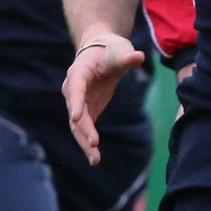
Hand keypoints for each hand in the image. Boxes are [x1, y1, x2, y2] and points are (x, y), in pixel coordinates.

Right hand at [63, 33, 145, 163]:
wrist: (103, 52)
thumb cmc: (111, 50)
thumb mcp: (121, 51)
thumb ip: (127, 57)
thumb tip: (138, 56)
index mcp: (78, 72)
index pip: (75, 88)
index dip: (76, 102)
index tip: (77, 116)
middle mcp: (72, 89)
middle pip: (75, 111)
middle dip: (84, 128)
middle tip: (94, 144)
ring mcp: (77, 102)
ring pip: (77, 125)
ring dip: (84, 142)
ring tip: (95, 160)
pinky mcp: (86, 112)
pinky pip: (84, 130)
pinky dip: (88, 143)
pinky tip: (95, 159)